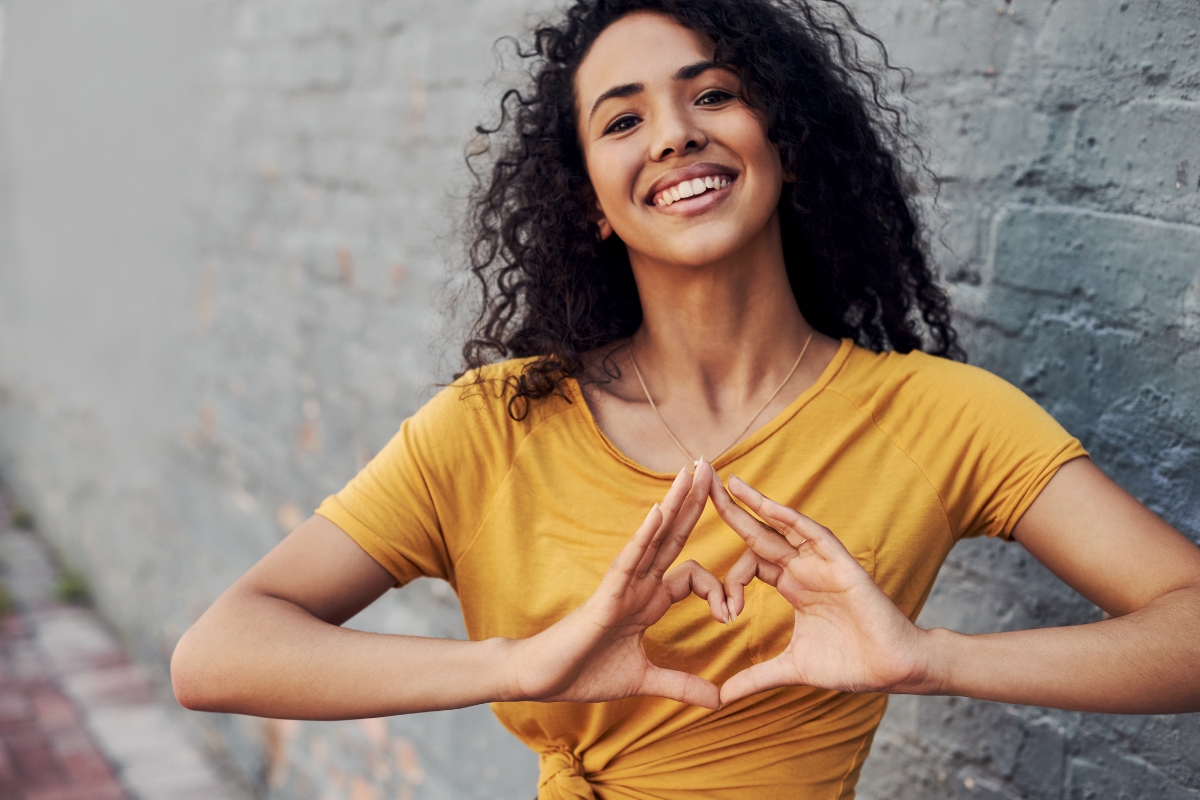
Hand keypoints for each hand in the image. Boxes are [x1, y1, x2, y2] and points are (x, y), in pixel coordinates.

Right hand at [504, 461, 729, 708]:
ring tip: (692, 472)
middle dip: (694, 502)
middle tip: (711, 465)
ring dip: (675, 503)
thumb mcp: (645, 680)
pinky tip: (658, 511)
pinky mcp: (606, 594)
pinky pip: (629, 559)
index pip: (693, 577)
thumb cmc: (585, 673)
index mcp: (649, 601)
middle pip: (674, 535)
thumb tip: (719, 702)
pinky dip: (644, 536)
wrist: (543, 680)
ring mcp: (622, 585)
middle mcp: (638, 585)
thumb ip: (682, 686)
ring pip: (654, 537)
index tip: (728, 618)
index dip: (717, 590)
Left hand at [710, 474, 932, 704]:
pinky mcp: (840, 562)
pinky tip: (764, 504)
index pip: (749, 564)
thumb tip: (720, 699)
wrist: (892, 669)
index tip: (726, 616)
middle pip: (758, 532)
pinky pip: (811, 533)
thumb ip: (754, 678)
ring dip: (753, 503)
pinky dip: (788, 517)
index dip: (729, 584)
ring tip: (725, 482)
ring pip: (781, 524)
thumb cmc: (850, 664)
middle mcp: (803, 567)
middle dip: (729, 510)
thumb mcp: (790, 668)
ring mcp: (821, 561)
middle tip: (699, 484)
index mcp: (791, 586)